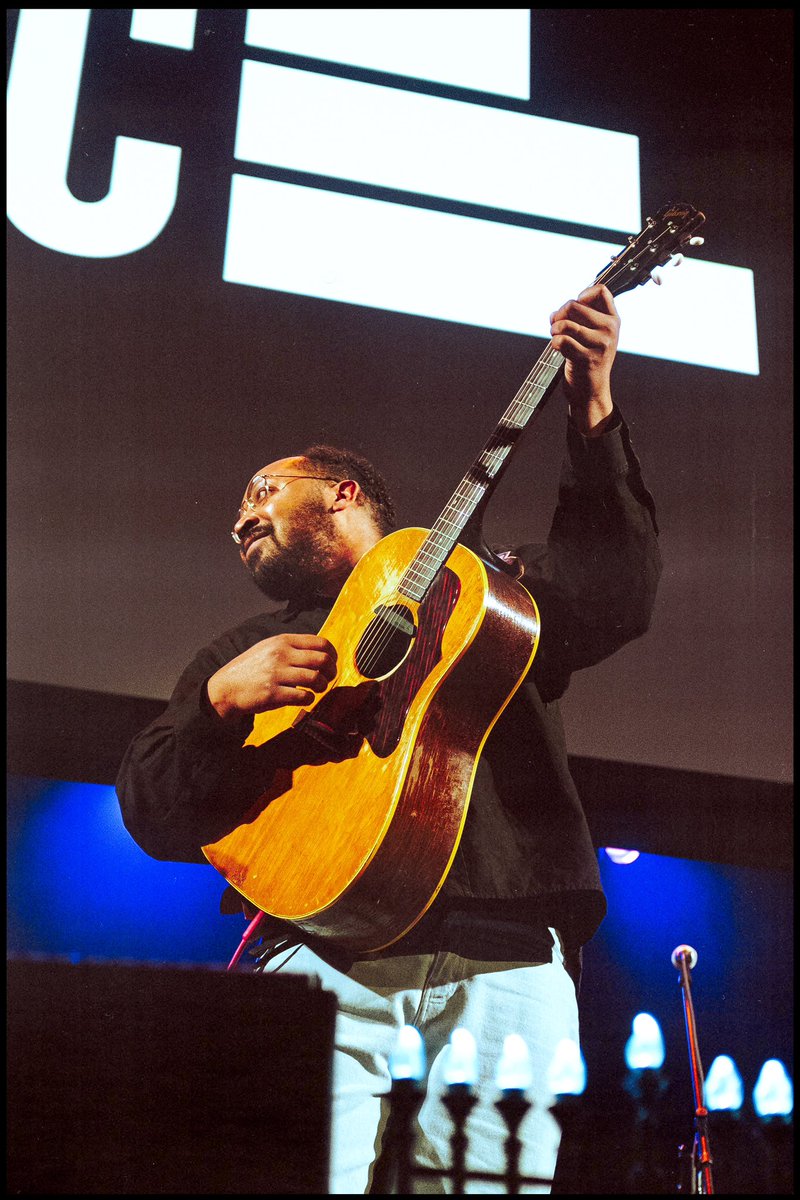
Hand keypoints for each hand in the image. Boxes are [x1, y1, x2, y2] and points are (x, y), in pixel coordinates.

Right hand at [206, 634, 337, 720]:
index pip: (320, 643)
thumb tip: (320, 651)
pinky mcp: (273, 693)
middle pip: (322, 660)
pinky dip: (309, 699)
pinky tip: (305, 699)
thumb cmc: (251, 669)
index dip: (332, 654)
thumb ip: (292, 647)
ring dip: (322, 686)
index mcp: (282, 641)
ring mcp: (276, 673)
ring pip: (316, 678)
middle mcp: (281, 654)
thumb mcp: (269, 648)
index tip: (332, 663)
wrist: (227, 688)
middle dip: (331, 671)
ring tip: (318, 689)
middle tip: (328, 678)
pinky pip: (303, 696)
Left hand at [549, 284, 619, 435]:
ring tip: (555, 334)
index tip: (574, 309)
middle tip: (555, 324)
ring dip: (554, 328)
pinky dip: (554, 343)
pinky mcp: (587, 359)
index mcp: (613, 319)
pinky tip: (557, 347)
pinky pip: (561, 341)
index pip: (600, 291)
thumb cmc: (588, 359)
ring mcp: (600, 345)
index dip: (582, 295)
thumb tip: (562, 307)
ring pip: (566, 324)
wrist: (591, 391)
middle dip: (558, 313)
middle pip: (574, 305)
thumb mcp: (595, 334)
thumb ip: (585, 316)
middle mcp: (610, 330)